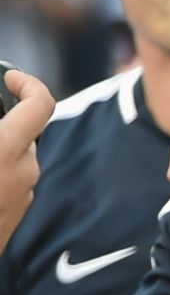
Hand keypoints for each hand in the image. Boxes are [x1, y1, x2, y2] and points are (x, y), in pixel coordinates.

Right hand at [0, 64, 53, 249]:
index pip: (41, 103)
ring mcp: (20, 198)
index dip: (28, 83)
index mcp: (5, 152)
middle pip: (23, 130)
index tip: (8, 77)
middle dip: (1, 118)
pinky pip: (7, 181)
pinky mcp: (13, 217)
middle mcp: (22, 173)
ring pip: (14, 156)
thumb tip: (3, 113)